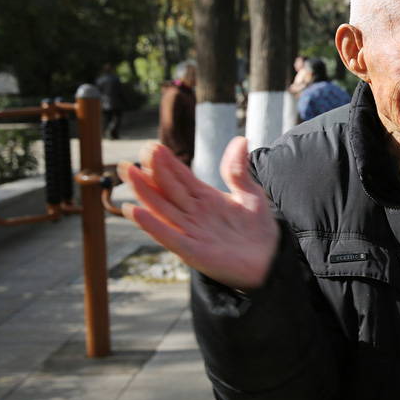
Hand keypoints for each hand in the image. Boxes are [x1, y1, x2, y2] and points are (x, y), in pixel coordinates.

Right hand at [117, 136, 279, 290]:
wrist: (271, 260)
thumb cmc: (259, 229)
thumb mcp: (251, 194)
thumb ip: (238, 170)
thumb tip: (240, 140)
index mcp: (205, 198)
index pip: (181, 177)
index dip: (167, 163)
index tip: (153, 146)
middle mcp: (194, 214)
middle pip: (166, 190)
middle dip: (149, 173)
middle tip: (132, 156)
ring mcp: (191, 232)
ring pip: (162, 209)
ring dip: (144, 192)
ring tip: (128, 173)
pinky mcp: (193, 252)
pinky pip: (169, 237)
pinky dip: (151, 225)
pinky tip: (134, 210)